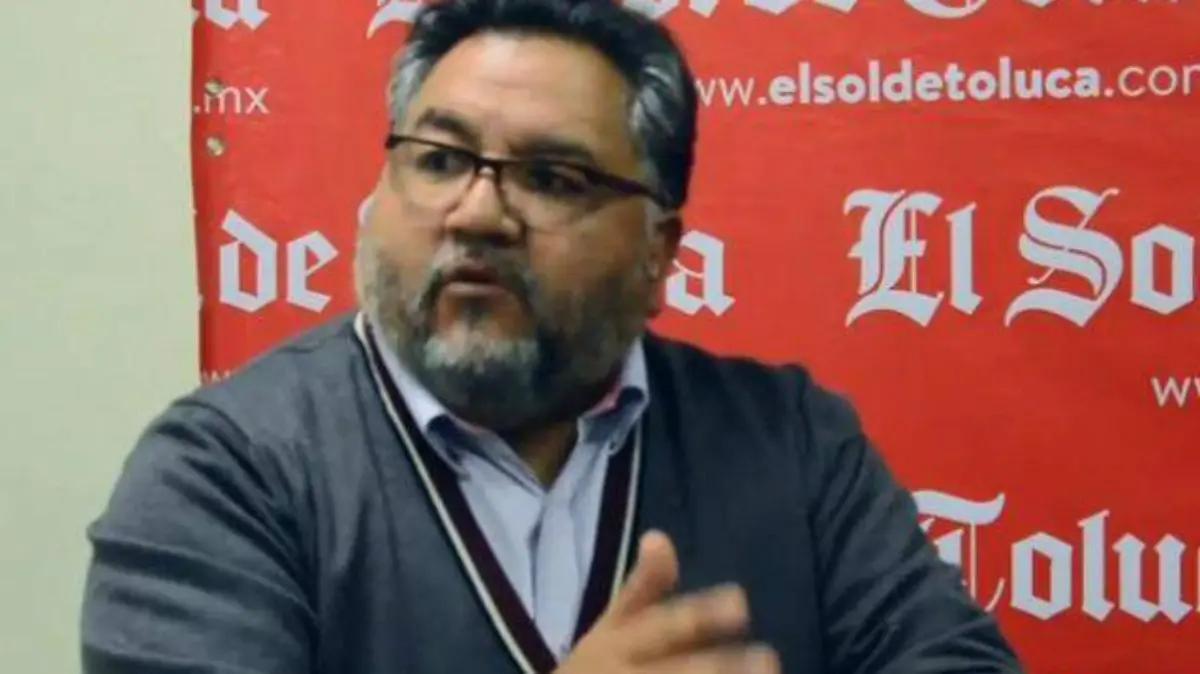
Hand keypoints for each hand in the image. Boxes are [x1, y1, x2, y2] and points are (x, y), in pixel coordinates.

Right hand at [556, 530, 779, 673]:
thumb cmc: (596, 670)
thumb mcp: (611, 627)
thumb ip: (642, 587)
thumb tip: (659, 537)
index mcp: (617, 645)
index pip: (662, 627)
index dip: (700, 617)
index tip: (742, 603)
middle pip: (678, 673)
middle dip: (720, 668)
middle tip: (769, 659)